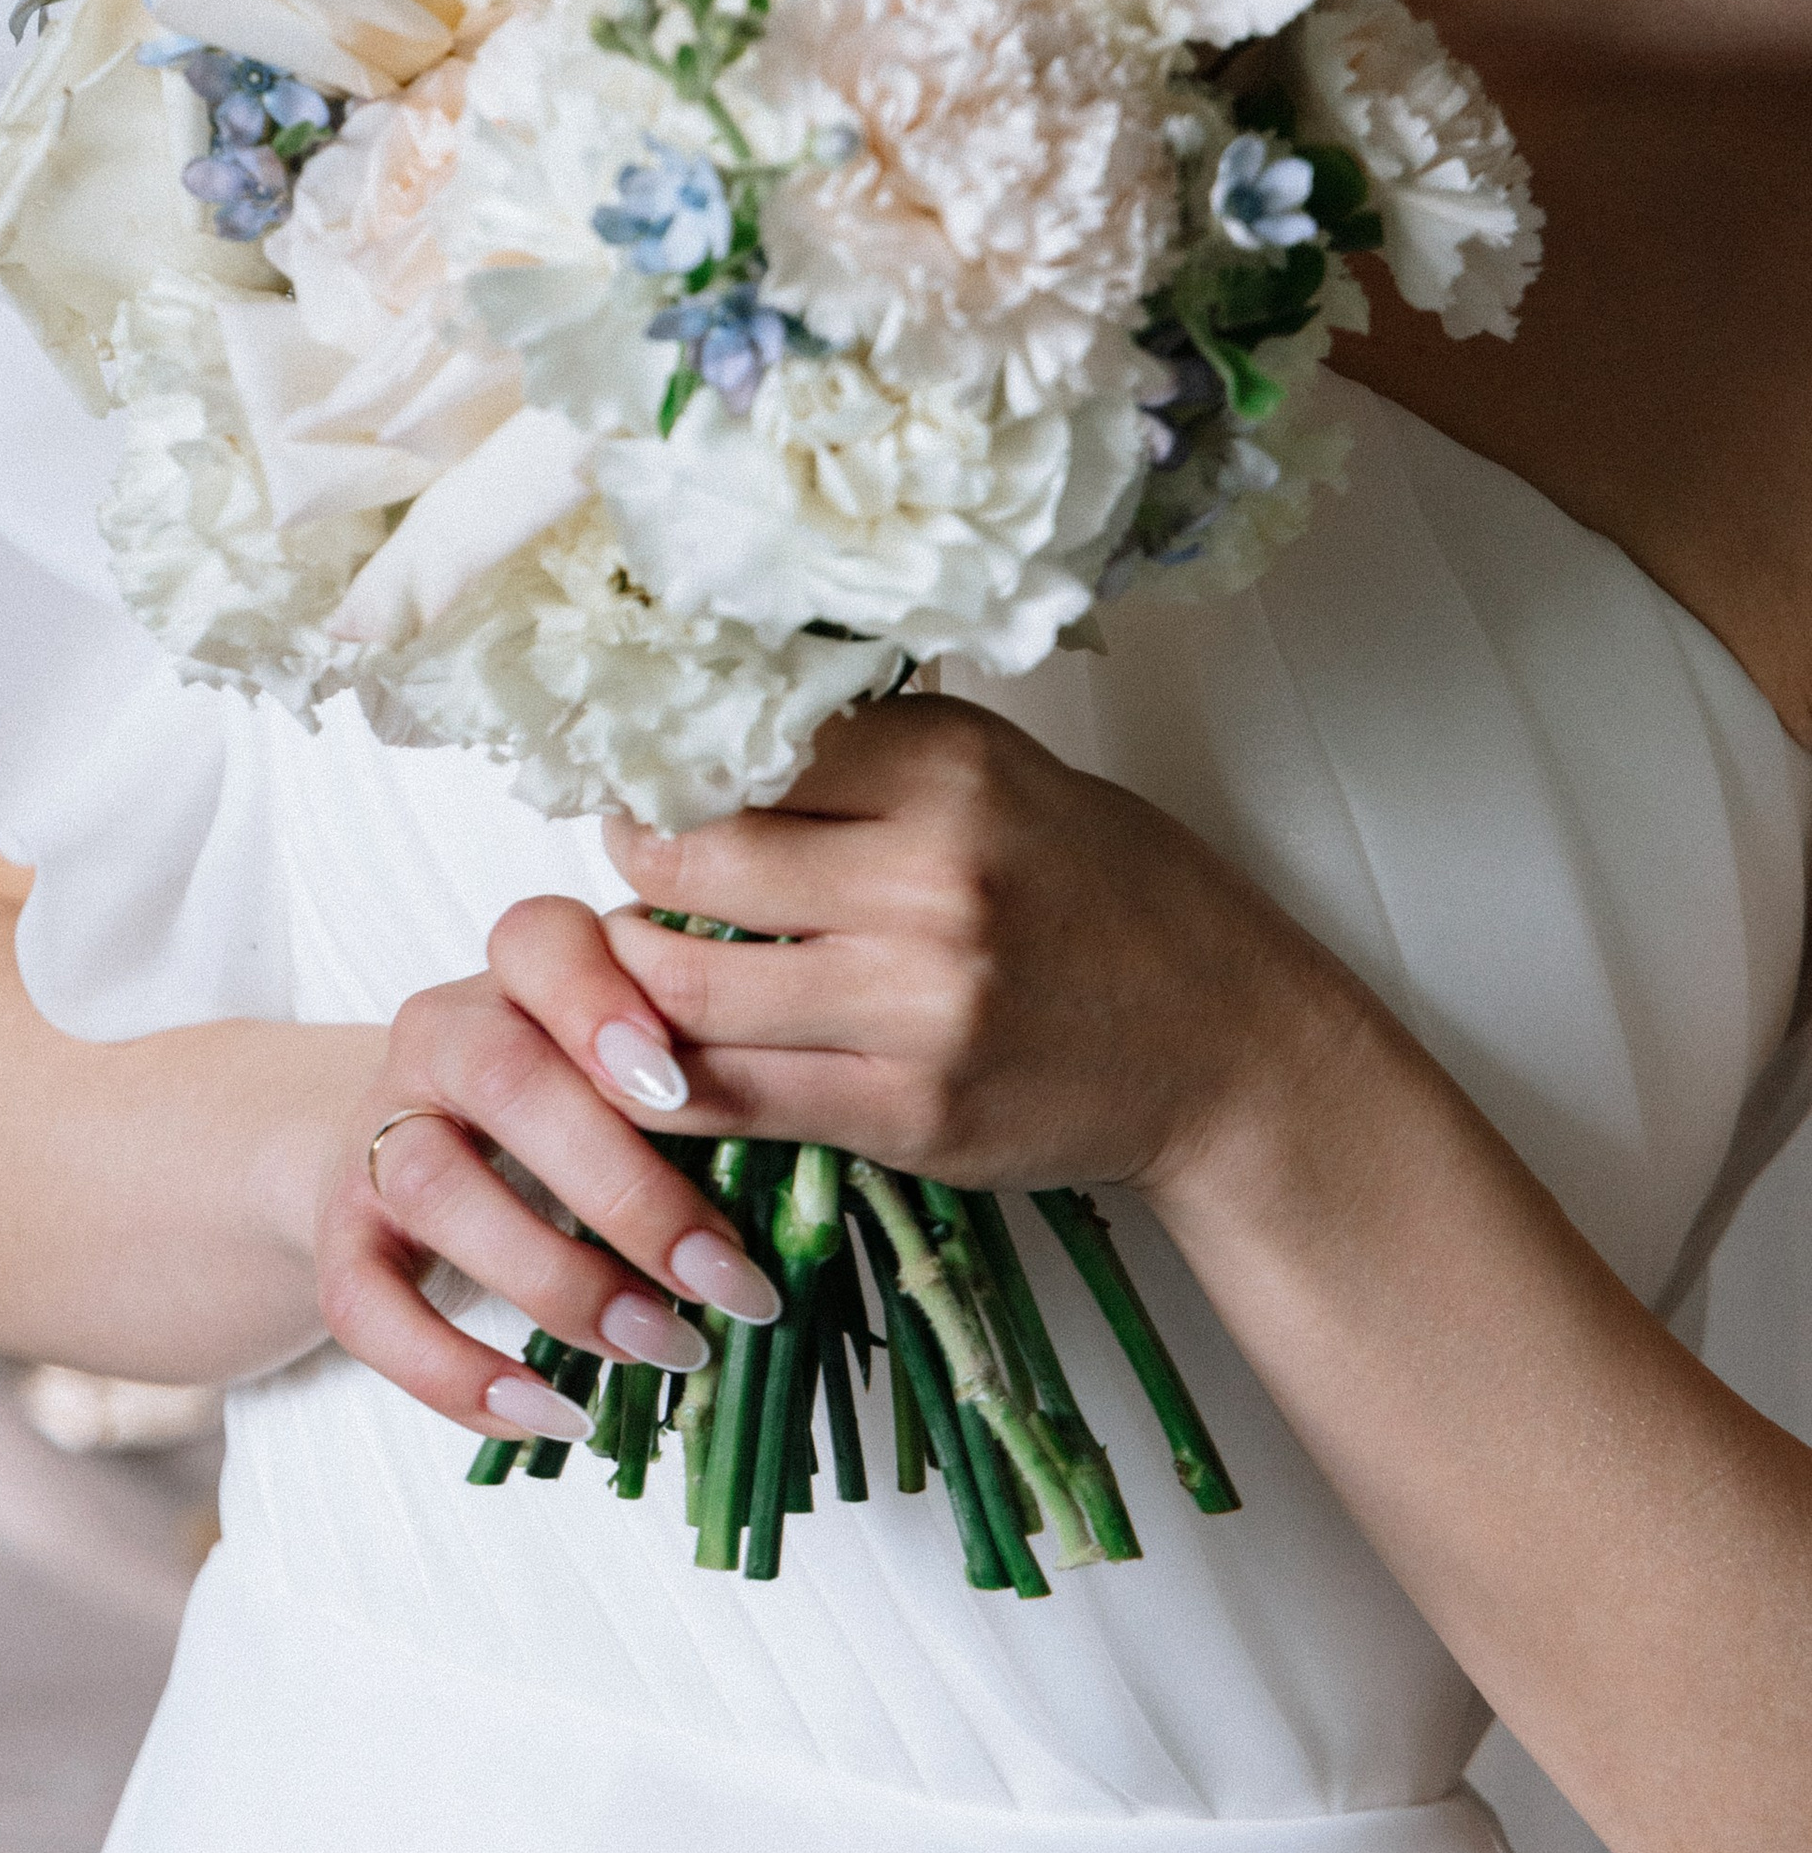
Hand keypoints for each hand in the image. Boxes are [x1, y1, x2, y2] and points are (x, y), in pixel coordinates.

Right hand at [311, 948, 786, 1448]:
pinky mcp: (342, 1234)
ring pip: (438, 1188)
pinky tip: (550, 1413)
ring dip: (559, 1281)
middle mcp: (440, 1034)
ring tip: (662, 1346)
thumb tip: (831, 1134)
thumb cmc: (570, 1098)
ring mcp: (380, 1131)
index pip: (541, 941)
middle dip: (623, 1185)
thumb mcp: (631, 1061)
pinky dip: (455, 1372)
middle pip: (504, 1076)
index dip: (604, 1005)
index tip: (683, 1086)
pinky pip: (368, 1303)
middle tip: (727, 1278)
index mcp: (522, 971)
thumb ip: (703, 1069)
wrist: (412, 1142)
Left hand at [581, 695, 1347, 1208]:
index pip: (742, 748)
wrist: (1224, 1043)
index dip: (669, 768)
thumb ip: (866, 756)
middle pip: (693, 861)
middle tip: (628, 867)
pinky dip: (670, 1078)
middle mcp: (934, 875)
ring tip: (634, 958)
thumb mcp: (999, 774)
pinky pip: (736, 1095)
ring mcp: (923, 1004)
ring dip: (631, 977)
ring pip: (691, 988)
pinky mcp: (914, 1113)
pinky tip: (657, 1056)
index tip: (646, 781)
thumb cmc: (1102, 893)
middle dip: (633, 866)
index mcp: (949, 766)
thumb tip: (701, 740)